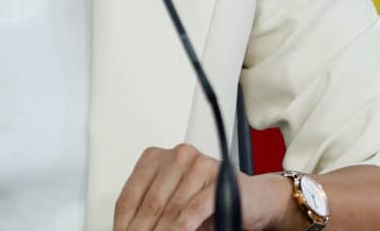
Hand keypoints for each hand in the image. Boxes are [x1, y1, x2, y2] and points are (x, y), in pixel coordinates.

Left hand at [113, 144, 291, 230]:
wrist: (255, 199)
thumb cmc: (212, 201)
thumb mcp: (175, 206)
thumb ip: (154, 214)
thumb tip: (130, 229)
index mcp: (158, 158)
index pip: (130, 197)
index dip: (123, 223)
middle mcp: (177, 156)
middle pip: (148, 204)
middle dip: (141, 230)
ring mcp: (198, 165)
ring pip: (170, 209)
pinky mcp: (218, 180)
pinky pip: (193, 209)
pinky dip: (182, 227)